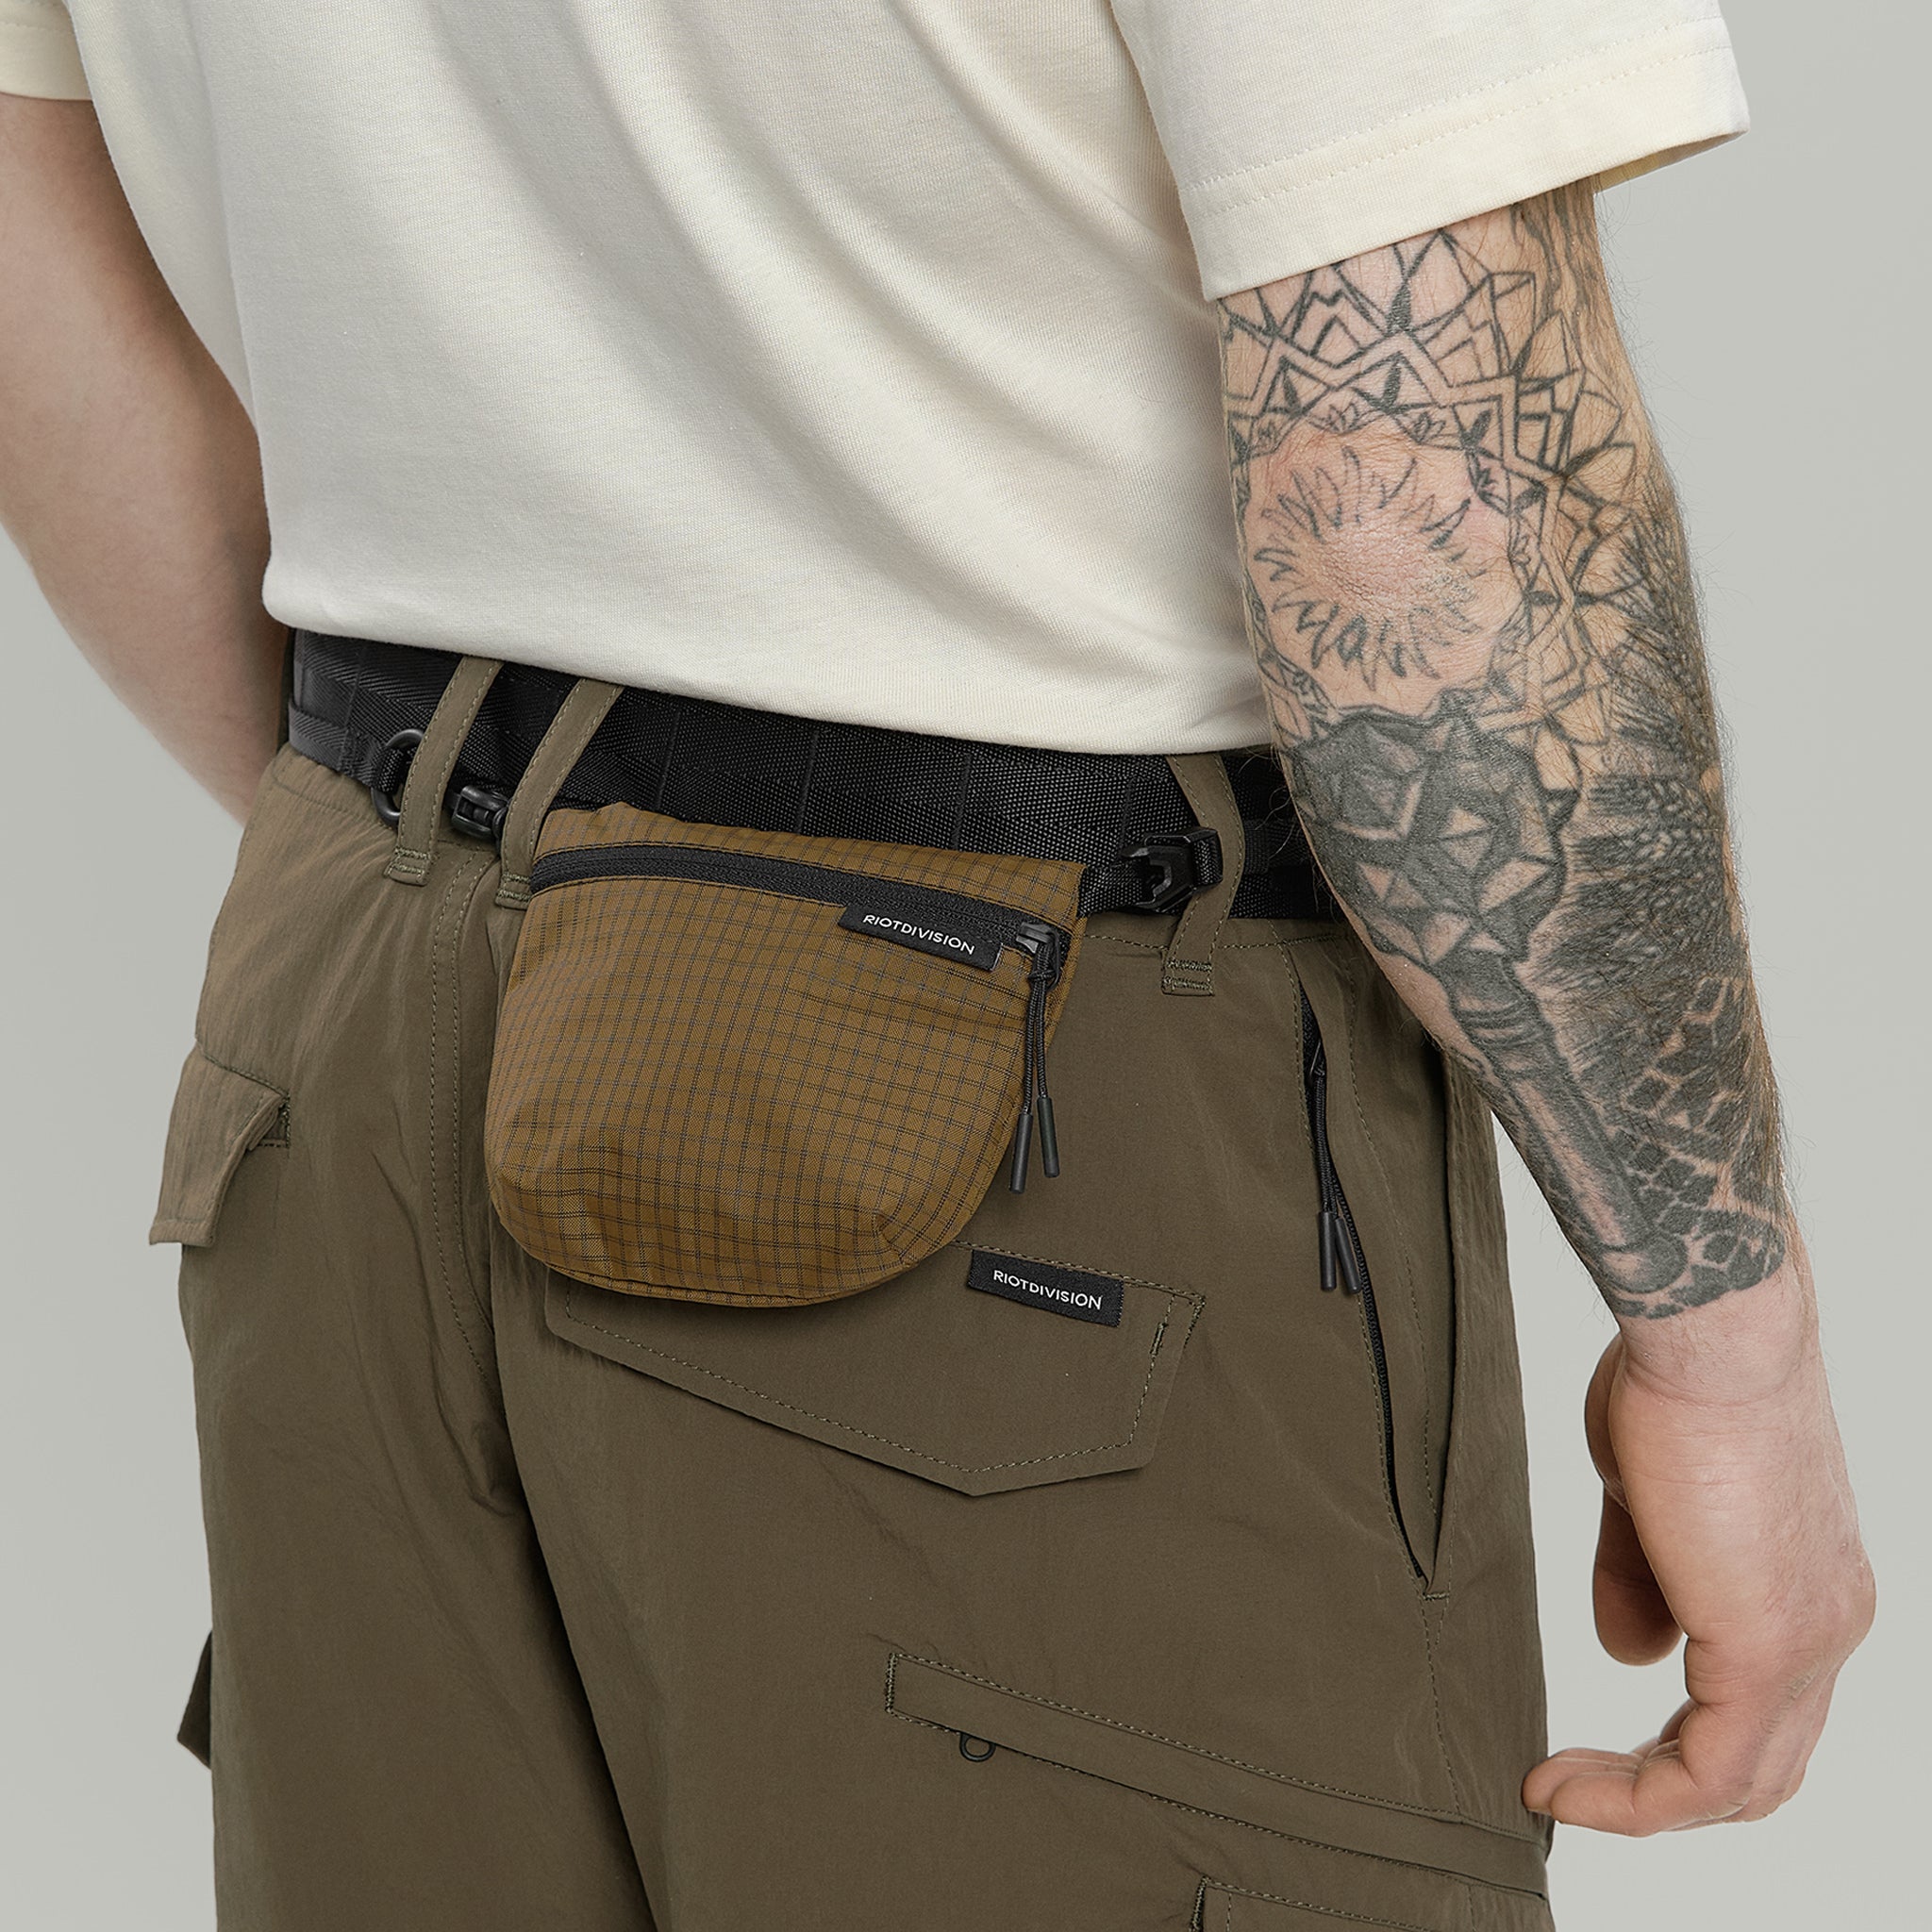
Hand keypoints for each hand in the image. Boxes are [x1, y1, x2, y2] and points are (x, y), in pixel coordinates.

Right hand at [1523, 1262, 1873, 1834]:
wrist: (1709, 1334)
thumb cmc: (1677, 1380)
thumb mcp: (1644, 1495)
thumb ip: (1641, 1579)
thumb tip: (1628, 1655)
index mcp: (1808, 1585)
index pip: (1759, 1709)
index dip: (1671, 1740)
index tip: (1583, 1743)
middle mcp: (1828, 1625)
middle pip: (1761, 1765)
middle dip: (1657, 1786)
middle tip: (1569, 1775)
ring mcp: (1808, 1643)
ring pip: (1740, 1782)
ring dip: (1638, 1798)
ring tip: (1557, 1786)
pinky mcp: (1767, 1649)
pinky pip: (1706, 1771)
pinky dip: (1632, 1797)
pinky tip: (1563, 1784)